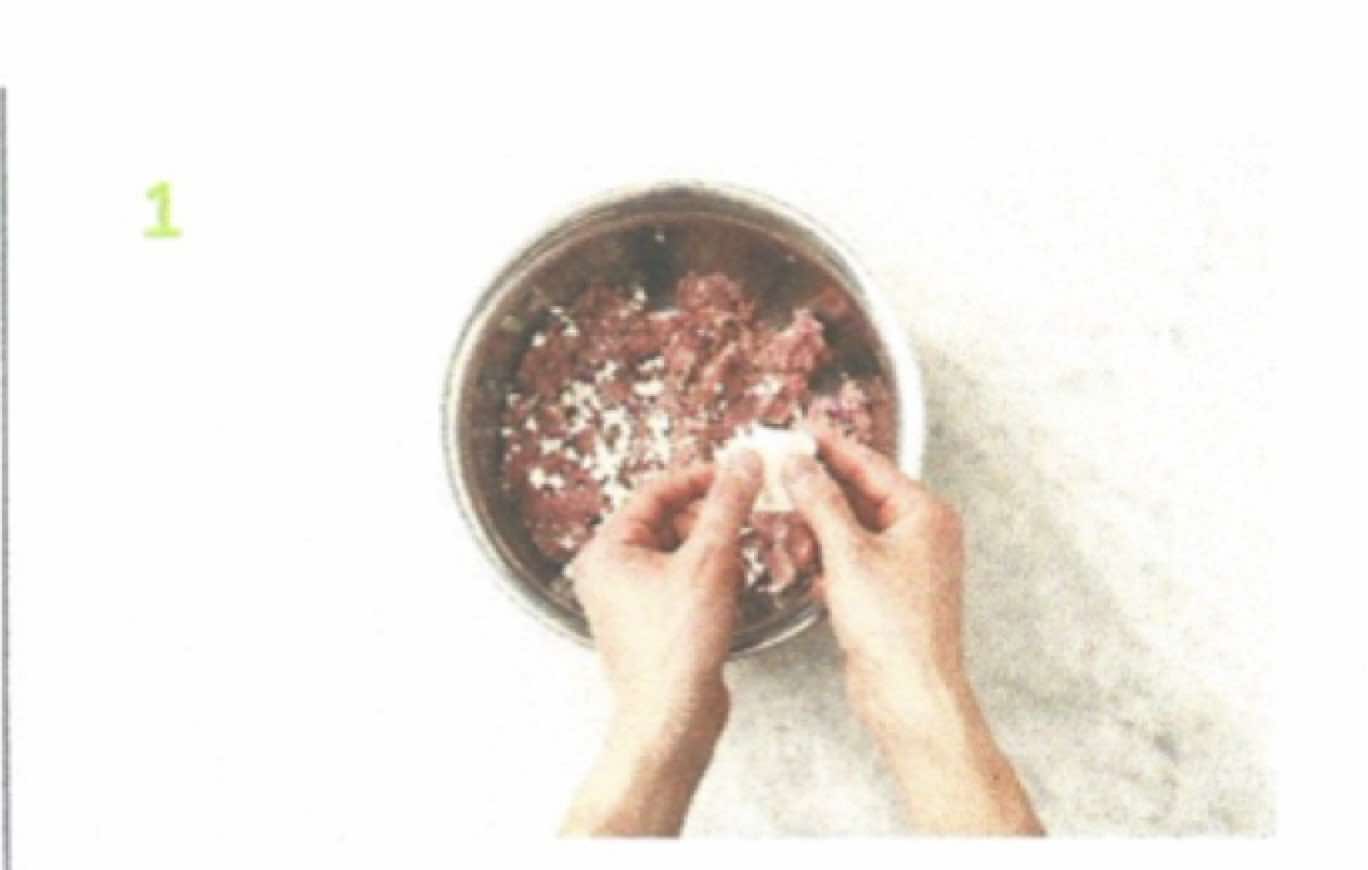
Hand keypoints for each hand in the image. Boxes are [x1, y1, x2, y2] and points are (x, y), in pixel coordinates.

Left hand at [562, 453, 761, 835]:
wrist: (672, 717)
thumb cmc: (675, 650)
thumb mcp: (710, 561)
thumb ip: (727, 504)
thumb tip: (742, 462)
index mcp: (607, 550)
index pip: (655, 492)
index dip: (700, 479)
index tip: (736, 474)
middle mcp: (609, 572)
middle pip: (668, 521)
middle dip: (711, 520)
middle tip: (746, 519)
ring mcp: (628, 599)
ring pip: (679, 552)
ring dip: (715, 552)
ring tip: (738, 564)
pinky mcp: (651, 622)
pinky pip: (683, 582)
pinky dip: (710, 580)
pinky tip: (731, 593)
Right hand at [782, 425, 966, 729]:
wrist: (910, 693)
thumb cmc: (897, 631)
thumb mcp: (848, 554)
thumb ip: (821, 502)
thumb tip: (801, 467)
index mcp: (924, 514)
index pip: (870, 464)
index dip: (831, 446)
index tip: (803, 430)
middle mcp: (920, 535)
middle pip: (859, 495)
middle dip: (817, 494)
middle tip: (780, 477)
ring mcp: (905, 565)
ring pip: (850, 529)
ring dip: (817, 532)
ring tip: (792, 537)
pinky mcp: (888, 593)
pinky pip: (850, 560)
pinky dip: (826, 560)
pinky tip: (806, 568)